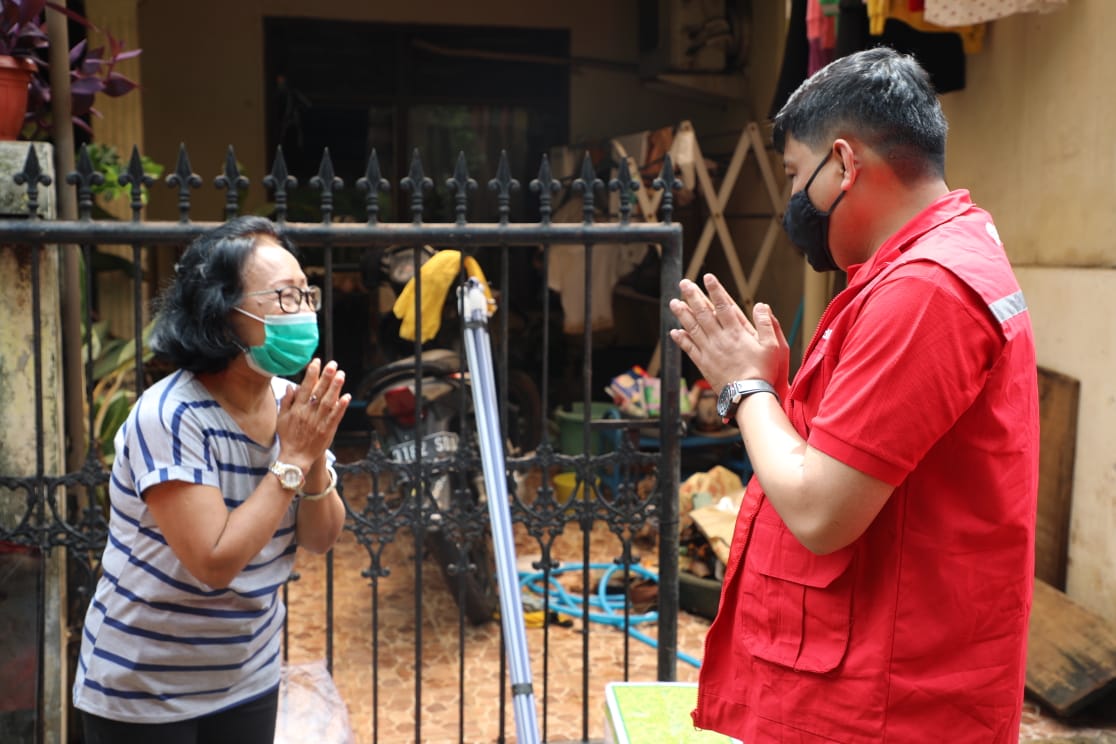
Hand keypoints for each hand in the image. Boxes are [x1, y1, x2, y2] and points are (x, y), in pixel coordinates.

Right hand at [276, 359, 350, 471]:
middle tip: (333, 364)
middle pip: (318, 392)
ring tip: (341, 375)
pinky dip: (341, 407)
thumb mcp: (281, 418)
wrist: (295, 458)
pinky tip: (347, 397)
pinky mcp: (327, 430)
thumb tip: (291, 386)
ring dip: (335, 388)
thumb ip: (286, 402)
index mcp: (296, 408)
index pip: (305, 387)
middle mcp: (308, 413)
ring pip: (328, 402)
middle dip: (326, 377)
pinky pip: (335, 417)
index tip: (317, 361)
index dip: (312, 373)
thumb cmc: (288, 438)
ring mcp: (318, 421)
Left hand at [668, 274, 788, 396]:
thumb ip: (767, 324)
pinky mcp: (704, 364)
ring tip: (674, 302)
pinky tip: (674, 331)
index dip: (715, 290)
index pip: (724, 306)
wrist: (748, 396)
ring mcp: (710, 351)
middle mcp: (720, 339)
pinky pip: (689, 349)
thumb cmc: (763, 372)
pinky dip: (681, 339)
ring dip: (682, 314)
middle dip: (693, 296)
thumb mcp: (773, 346)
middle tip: (684, 283)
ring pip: (693, 328)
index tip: (707, 277)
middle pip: (703, 313)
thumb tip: (761, 305)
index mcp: (737, 332)